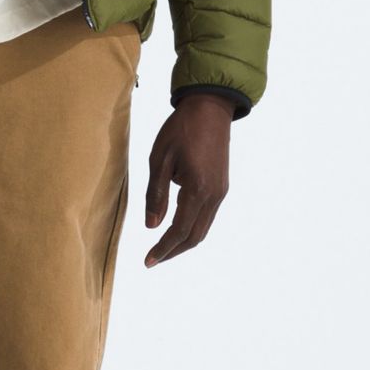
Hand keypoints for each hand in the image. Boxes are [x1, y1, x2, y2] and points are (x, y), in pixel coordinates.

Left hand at [143, 95, 232, 263]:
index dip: (163, 249)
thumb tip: (151, 226)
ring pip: (203, 228)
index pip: (179, 231)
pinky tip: (177, 226)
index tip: (148, 261)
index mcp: (198, 189)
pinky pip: (207, 216)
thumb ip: (155, 195)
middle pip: (194, 236)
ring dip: (183, 242)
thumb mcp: (159, 159)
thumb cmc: (181, 129)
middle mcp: (214, 196)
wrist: (210, 108)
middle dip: (173, 251)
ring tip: (163, 248)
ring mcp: (221, 192)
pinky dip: (191, 227)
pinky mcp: (222, 186)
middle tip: (153, 260)